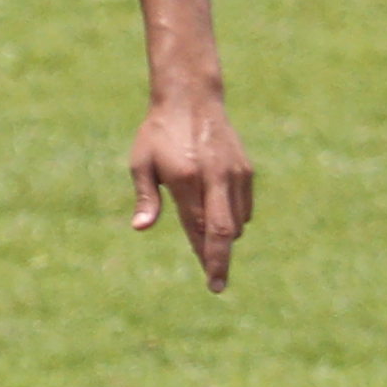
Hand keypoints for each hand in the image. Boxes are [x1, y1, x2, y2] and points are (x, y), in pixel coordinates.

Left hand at [127, 93, 254, 289]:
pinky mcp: (245, 170)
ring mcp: (235, 175)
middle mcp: (216, 179)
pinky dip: (234, 221)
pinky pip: (243, 207)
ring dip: (223, 240)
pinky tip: (218, 223)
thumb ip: (146, 198)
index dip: (204, 257)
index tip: (209, 281)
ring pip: (236, 221)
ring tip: (209, 253)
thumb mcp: (141, 163)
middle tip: (217, 285)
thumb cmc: (158, 134)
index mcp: (186, 180)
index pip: (198, 228)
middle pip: (225, 232)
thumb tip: (141, 228)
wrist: (191, 101)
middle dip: (221, 261)